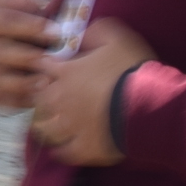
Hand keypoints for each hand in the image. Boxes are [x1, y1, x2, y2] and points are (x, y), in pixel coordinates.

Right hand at [0, 0, 60, 112]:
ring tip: (48, 81)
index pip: (5, 22)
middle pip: (4, 53)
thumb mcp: (1, 1)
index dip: (32, 26)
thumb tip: (39, 4)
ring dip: (25, 82)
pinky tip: (38, 96)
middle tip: (57, 60)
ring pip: (0, 79)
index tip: (57, 31)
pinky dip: (19, 99)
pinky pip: (0, 98)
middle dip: (32, 56)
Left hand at [29, 18, 155, 166]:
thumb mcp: (117, 38)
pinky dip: (62, 151)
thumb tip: (83, 33)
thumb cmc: (131, 69)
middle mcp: (62, 99)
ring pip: (45, 128)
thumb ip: (96, 31)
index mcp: (66, 72)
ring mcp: (71, 126)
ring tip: (48, 124)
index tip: (45, 69)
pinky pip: (65, 153)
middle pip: (37, 99)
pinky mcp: (84, 148)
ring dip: (46, 125)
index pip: (41, 67)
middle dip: (40, 96)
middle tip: (45, 97)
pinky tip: (62, 150)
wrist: (148, 106)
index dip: (42, 67)